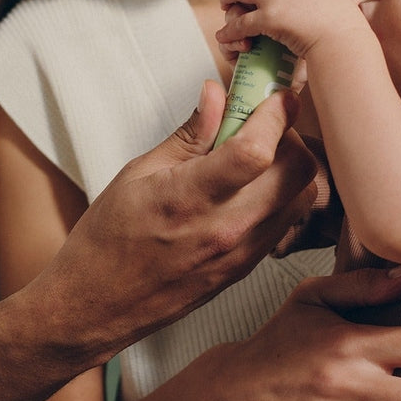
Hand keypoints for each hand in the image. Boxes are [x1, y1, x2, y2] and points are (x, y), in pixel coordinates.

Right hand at [36, 80, 318, 357]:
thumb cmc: (108, 240)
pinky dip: (283, 193)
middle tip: (264, 122)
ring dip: (291, 166)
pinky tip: (252, 185)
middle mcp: (226, 229)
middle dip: (290, 136)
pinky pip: (287, 221)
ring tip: (257, 153)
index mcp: (191, 199)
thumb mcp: (139, 172)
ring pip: (302, 196)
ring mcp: (242, 253)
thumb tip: (216, 96)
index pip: (256, 151)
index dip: (275, 115)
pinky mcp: (247, 268)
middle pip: (297, 172)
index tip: (276, 95)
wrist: (97, 306)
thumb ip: (189, 134)